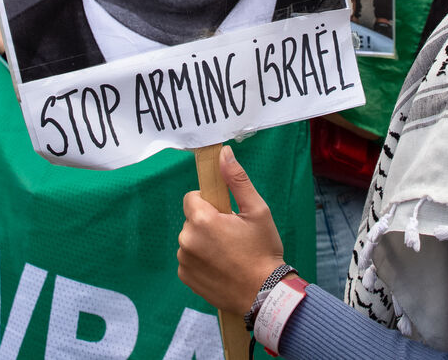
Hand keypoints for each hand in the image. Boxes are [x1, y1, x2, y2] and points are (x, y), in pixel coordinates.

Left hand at [177, 146, 286, 313]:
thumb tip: (223, 153)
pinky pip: (189, 258)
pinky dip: (201, 259)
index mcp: (202, 219)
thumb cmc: (263, 250)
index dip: (210, 202)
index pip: (192, 197)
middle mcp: (187, 239)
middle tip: (232, 235)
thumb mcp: (257, 210)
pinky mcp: (185, 277)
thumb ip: (237, 180)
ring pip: (190, 238)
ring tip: (228, 253)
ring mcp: (184, 260)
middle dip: (208, 222)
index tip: (227, 214)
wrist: (264, 294)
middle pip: (192, 218)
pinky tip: (220, 267)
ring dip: (203, 241)